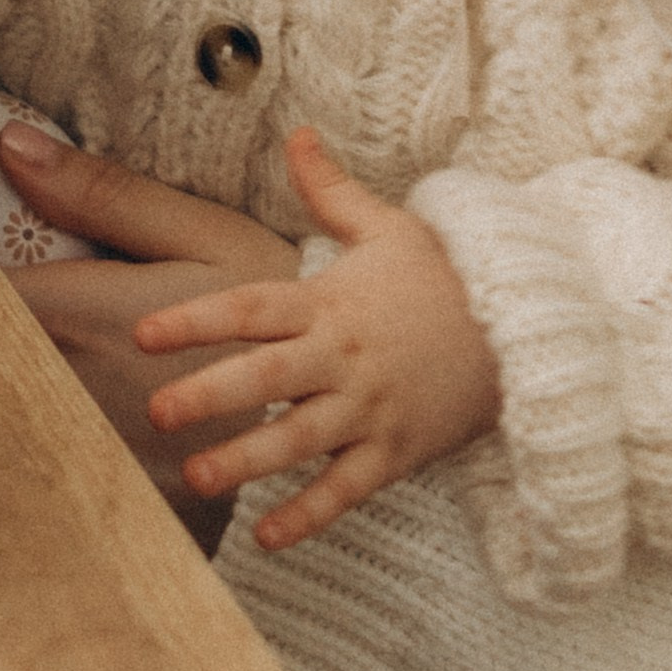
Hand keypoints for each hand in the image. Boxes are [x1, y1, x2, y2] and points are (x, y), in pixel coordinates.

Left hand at [134, 129, 501, 551]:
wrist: (527, 333)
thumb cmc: (442, 279)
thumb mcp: (386, 226)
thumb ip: (329, 189)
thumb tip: (296, 133)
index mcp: (329, 303)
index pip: (253, 308)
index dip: (197, 318)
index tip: (144, 333)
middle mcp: (344, 358)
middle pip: (269, 376)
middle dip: (212, 395)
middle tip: (156, 412)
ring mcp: (371, 409)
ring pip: (302, 440)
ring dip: (248, 461)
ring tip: (195, 478)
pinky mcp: (396, 453)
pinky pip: (348, 490)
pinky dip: (309, 515)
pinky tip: (264, 537)